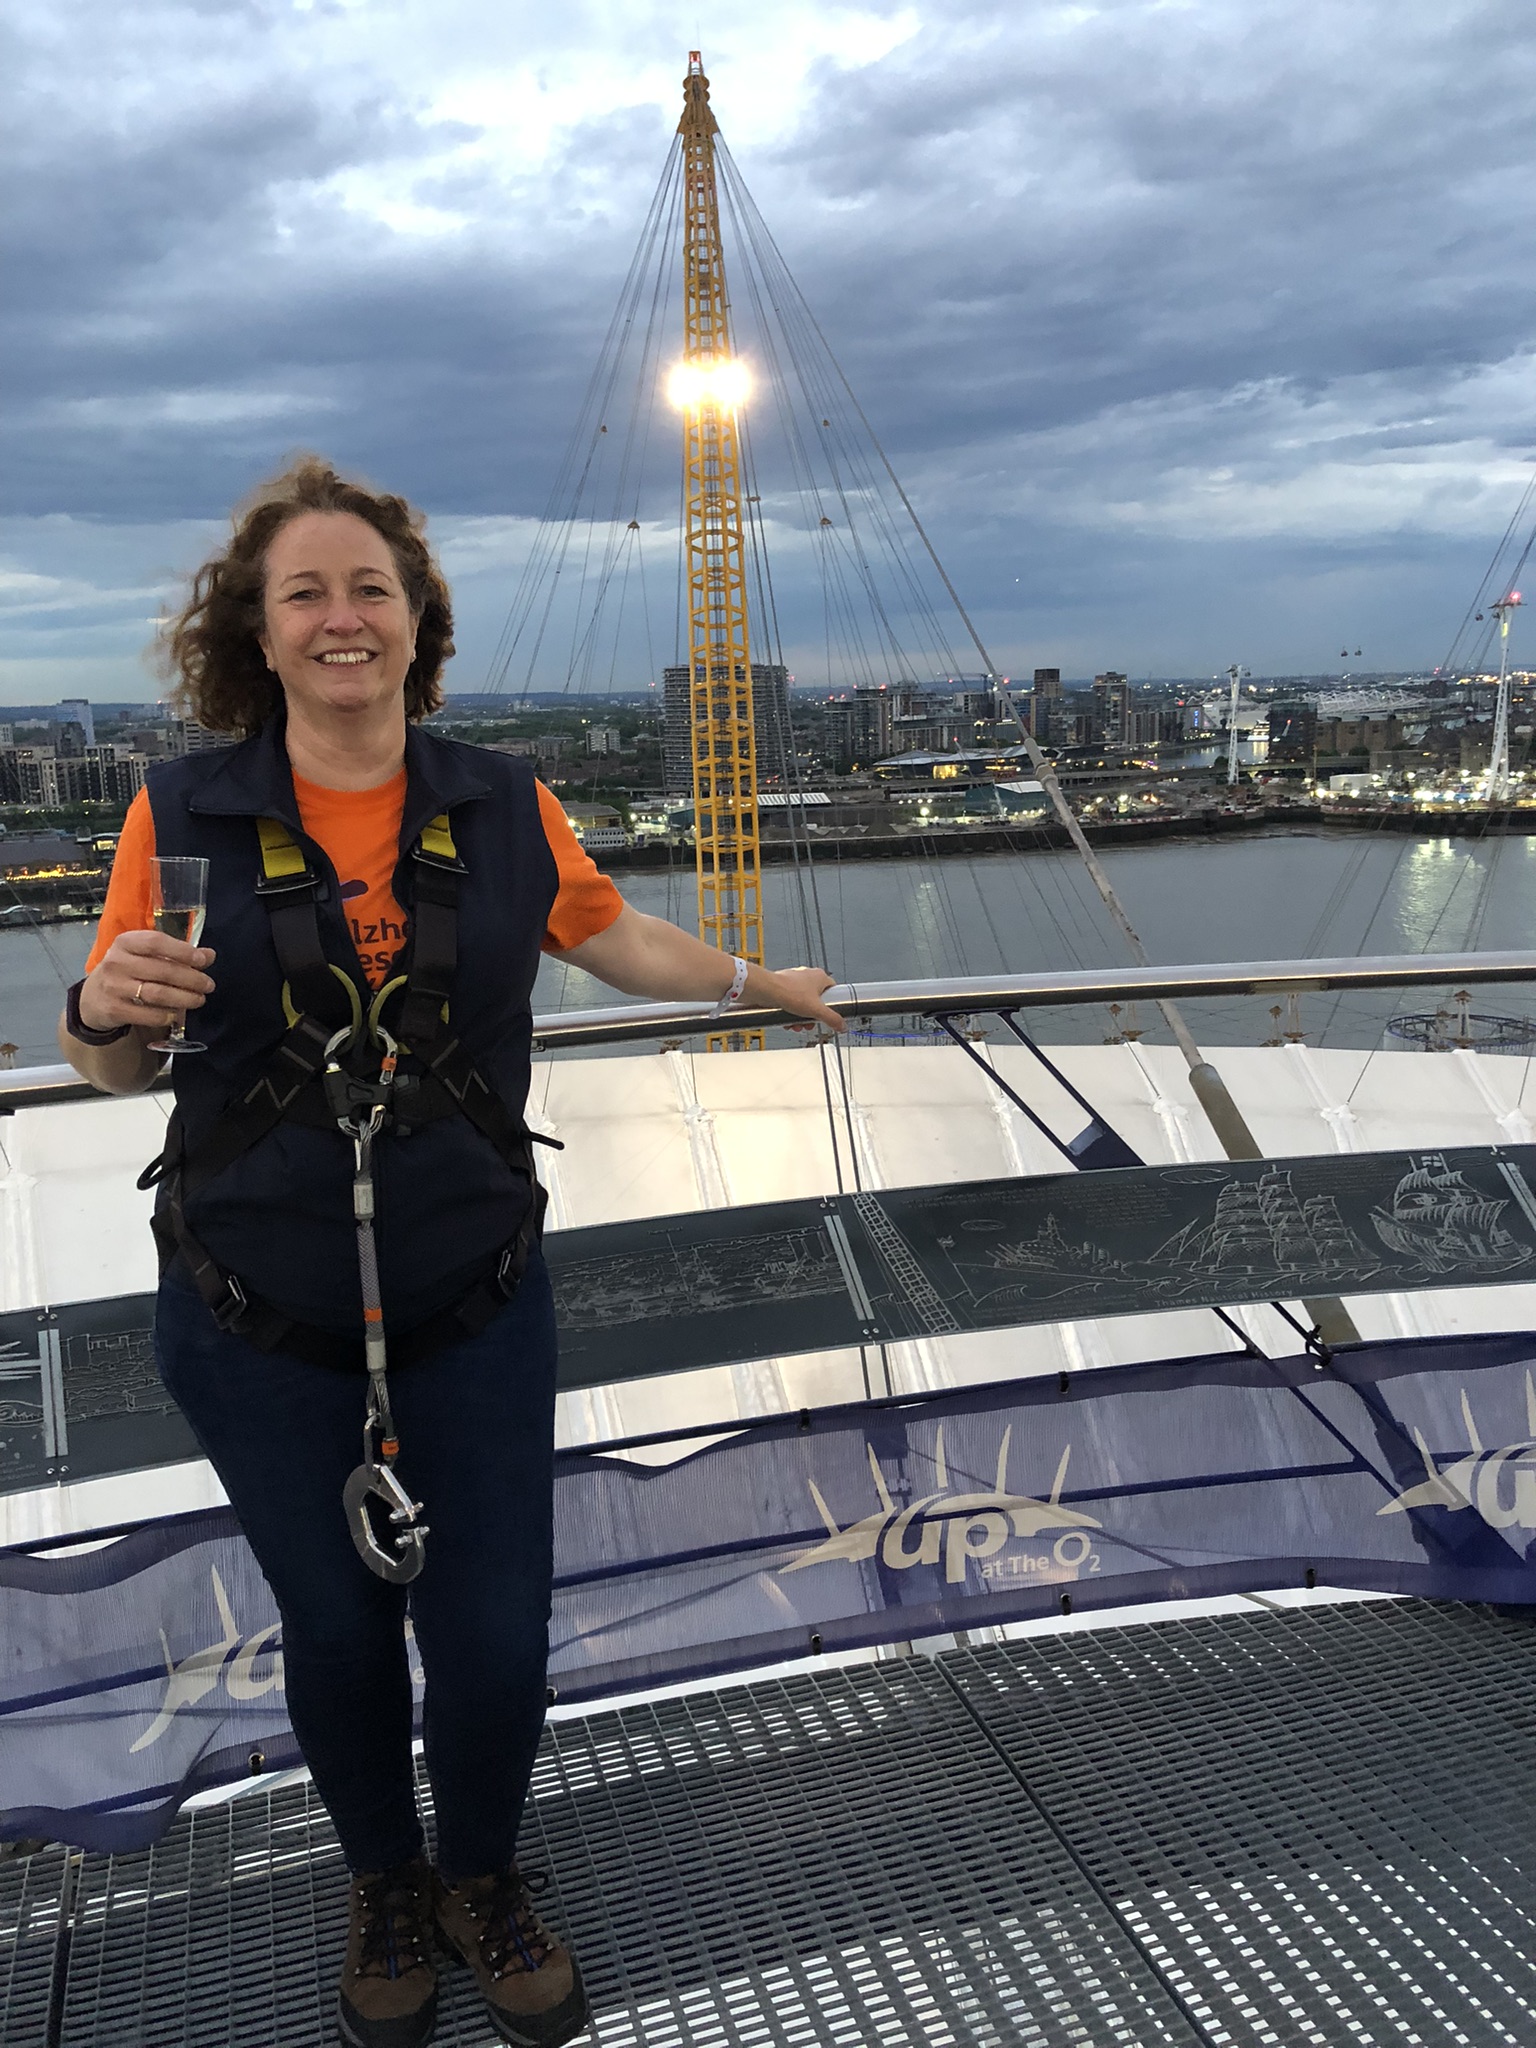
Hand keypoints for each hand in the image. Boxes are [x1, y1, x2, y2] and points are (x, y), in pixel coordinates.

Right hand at [78, 930, 216, 1033]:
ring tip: (199, 999)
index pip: (156, 942)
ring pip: (158, 994)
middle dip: (191, 979)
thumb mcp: (144, 957)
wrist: (92, 998)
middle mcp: (116, 962)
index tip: (203, 960)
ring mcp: (113, 987)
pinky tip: (177, 1013)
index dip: (182, 951)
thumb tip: (209, 955)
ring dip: (184, 998)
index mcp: (125, 943)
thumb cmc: (126, 972)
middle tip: (208, 985)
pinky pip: (148, 1014)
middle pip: (163, 970)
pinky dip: (167, 1015)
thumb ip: (175, 954)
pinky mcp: (113, 1010)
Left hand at [759, 965, 845, 1032]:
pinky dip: (789, 1012)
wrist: (766, 990)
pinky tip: (787, 1020)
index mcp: (819, 976)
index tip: (829, 1013)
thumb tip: (842, 1026)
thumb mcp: (816, 1011)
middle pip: (816, 1000)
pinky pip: (790, 1002)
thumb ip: (832, 1019)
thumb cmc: (788, 992)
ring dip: (800, 1016)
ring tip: (796, 1024)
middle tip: (809, 1022)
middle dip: (812, 1015)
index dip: (832, 1003)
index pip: (833, 989)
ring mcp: (793, 981)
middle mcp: (807, 976)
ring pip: (802, 1002)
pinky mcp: (782, 987)